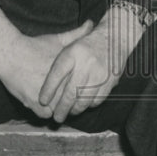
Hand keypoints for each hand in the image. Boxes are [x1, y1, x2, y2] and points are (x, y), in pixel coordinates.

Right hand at [0, 21, 93, 117]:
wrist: (10, 53)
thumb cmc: (35, 45)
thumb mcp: (58, 38)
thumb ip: (77, 33)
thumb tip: (91, 23)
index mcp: (68, 70)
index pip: (83, 87)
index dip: (85, 89)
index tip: (83, 89)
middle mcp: (59, 85)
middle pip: (73, 101)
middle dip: (75, 102)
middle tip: (75, 101)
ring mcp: (46, 95)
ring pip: (60, 111)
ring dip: (61, 109)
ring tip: (62, 105)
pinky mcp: (33, 103)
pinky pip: (46, 115)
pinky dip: (48, 113)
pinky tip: (49, 106)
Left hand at [38, 4, 146, 122]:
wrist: (114, 38)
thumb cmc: (86, 45)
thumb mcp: (69, 46)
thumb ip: (58, 65)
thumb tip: (46, 89)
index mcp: (73, 52)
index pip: (57, 74)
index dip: (48, 90)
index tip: (42, 101)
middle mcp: (86, 62)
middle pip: (71, 92)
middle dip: (61, 108)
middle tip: (56, 117)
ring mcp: (100, 72)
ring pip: (84, 99)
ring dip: (75, 109)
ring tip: (69, 113)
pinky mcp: (111, 80)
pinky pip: (97, 99)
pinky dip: (89, 105)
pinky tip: (84, 104)